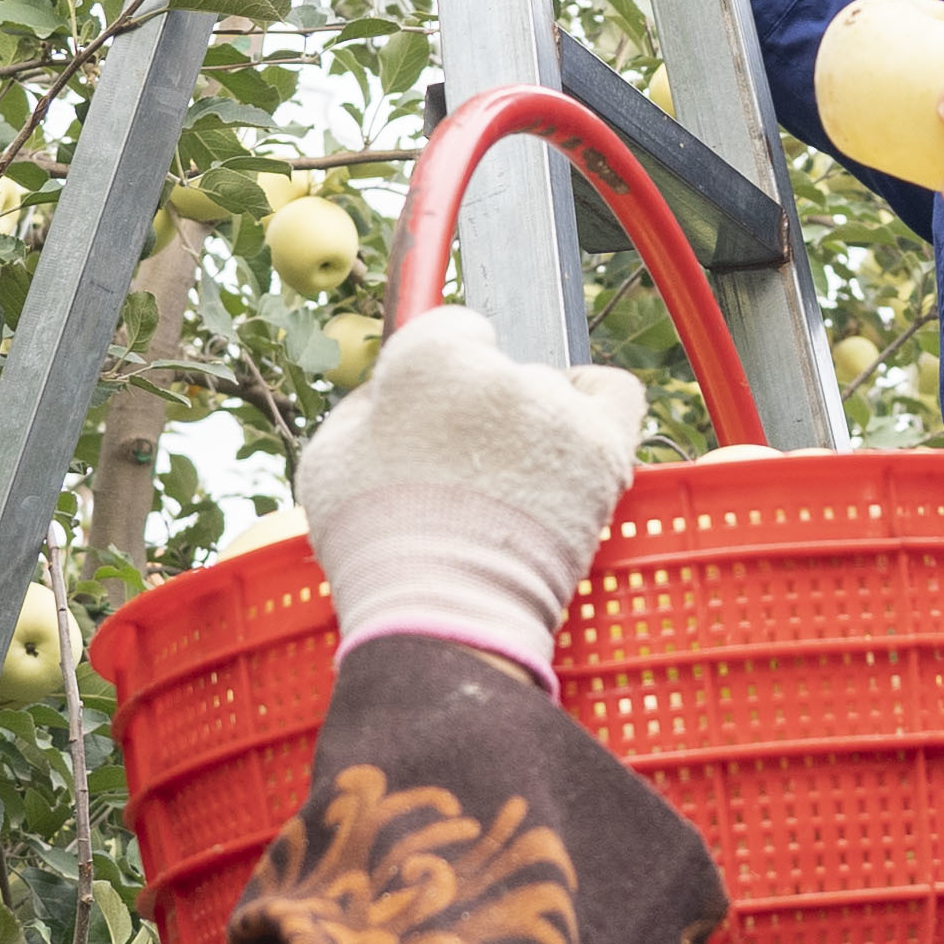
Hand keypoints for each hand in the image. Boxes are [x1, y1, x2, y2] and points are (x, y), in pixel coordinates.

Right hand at [293, 307, 648, 677]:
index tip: (434, 414)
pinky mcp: (602, 448)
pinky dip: (594, 406)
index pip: (448, 330)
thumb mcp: (329, 458)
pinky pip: (614, 394)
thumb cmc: (374, 544)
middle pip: (498, 369)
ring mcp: (556, 408)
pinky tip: (571, 438)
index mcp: (428, 359)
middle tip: (466, 474)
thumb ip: (366, 402)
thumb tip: (390, 383)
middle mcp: (500, 370)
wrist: (442, 614)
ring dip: (531, 428)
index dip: (438, 375)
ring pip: (547, 392)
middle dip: (481, 411)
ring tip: (510, 493)